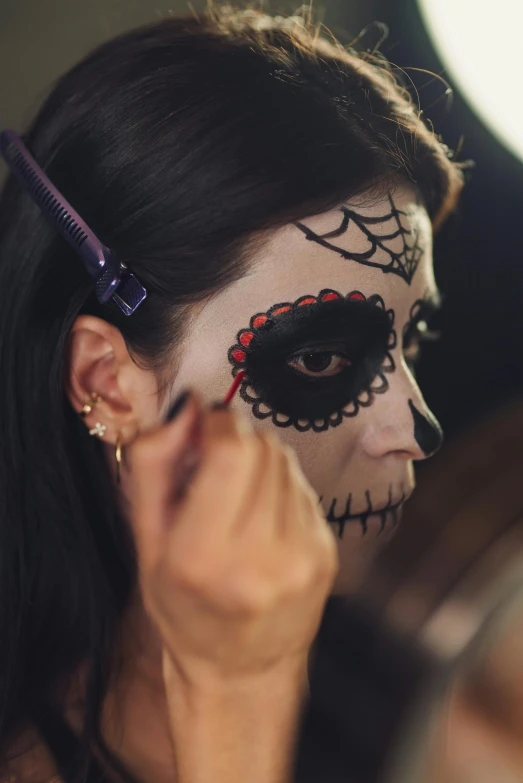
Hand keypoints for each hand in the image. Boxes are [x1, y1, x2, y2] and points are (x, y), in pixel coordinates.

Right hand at [127, 392, 337, 685]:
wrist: (241, 670)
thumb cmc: (185, 608)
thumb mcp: (146, 541)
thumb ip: (154, 465)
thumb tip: (186, 408)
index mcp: (201, 557)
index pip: (232, 451)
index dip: (218, 422)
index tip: (204, 426)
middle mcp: (259, 558)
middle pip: (261, 448)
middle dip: (236, 439)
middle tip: (216, 462)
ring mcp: (301, 557)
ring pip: (285, 461)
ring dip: (259, 461)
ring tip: (238, 497)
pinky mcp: (325, 553)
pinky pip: (302, 486)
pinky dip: (279, 486)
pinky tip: (263, 517)